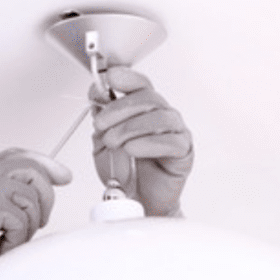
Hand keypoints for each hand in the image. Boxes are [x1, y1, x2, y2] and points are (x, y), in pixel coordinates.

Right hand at [0, 148, 71, 279]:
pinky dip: (16, 241)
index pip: (17, 156)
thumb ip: (6, 196)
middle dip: (46, 198)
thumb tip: (40, 193)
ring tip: (8, 240)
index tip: (63, 176)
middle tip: (40, 222)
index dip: (44, 163)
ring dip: (28, 226)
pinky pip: (22, 220)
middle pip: (32, 170)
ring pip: (31, 197)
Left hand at [90, 67, 193, 216]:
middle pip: (148, 98)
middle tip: (101, 124)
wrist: (137, 201)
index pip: (140, 85)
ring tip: (114, 142)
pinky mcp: (183, 152)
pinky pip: (171, 141)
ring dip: (131, 128)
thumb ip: (101, 121)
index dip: (127, 78)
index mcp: (143, 110)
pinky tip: (133, 149)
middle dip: (120, 108)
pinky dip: (148, 143)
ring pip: (159, 117)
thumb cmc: (125, 172)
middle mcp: (161, 116)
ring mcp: (175, 132)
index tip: (110, 78)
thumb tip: (96, 94)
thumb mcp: (103, 144)